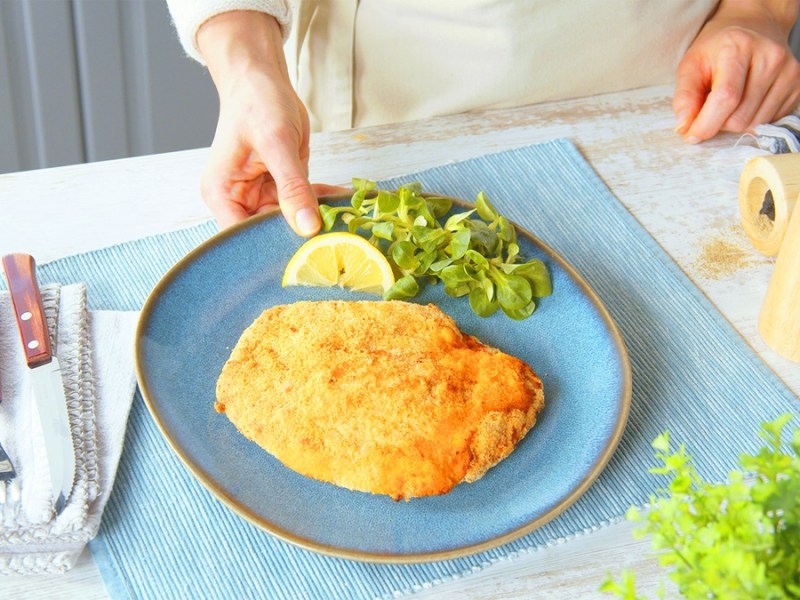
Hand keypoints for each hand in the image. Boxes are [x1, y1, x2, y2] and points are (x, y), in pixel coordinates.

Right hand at [198, 11, 343, 233]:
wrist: (261, 78)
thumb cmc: (256, 102)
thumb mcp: (276, 143)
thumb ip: (292, 187)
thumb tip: (307, 227)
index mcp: (222, 195)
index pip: (244, 238)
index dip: (273, 248)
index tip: (308, 252)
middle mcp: (238, 200)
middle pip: (269, 234)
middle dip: (301, 236)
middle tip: (335, 239)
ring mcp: (260, 196)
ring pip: (291, 221)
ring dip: (317, 219)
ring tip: (345, 219)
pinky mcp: (281, 187)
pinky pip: (303, 204)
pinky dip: (322, 202)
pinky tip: (343, 199)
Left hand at [673, 0, 799, 142]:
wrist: (753, 27)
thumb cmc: (718, 48)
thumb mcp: (691, 64)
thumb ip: (685, 96)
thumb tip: (684, 127)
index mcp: (739, 47)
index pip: (726, 98)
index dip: (706, 124)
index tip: (692, 135)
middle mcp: (770, 57)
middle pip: (740, 117)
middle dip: (719, 123)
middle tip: (710, 110)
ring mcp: (789, 71)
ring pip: (756, 123)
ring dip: (735, 123)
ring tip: (729, 103)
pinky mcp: (798, 85)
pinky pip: (770, 121)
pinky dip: (753, 119)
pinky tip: (746, 101)